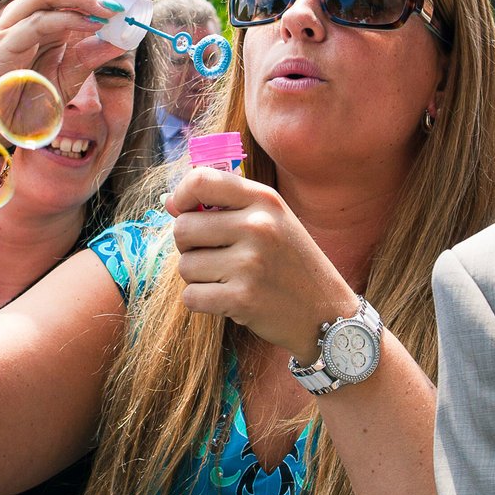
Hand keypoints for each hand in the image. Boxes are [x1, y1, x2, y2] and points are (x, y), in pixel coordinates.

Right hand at [0, 0, 133, 140]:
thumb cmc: (21, 103)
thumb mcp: (66, 79)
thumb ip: (89, 58)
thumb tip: (122, 38)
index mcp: (43, 19)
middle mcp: (27, 15)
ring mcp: (13, 26)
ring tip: (116, 4)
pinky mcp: (5, 44)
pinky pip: (39, 22)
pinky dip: (67, 19)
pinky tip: (93, 23)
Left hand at [164, 166, 354, 360]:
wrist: (325, 313)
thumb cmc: (290, 264)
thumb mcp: (272, 221)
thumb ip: (227, 206)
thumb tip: (169, 202)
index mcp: (264, 200)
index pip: (200, 181)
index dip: (181, 196)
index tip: (181, 211)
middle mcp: (258, 226)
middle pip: (183, 228)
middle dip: (190, 247)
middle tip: (216, 257)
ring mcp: (250, 263)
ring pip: (185, 266)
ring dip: (199, 278)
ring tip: (230, 280)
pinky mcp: (242, 299)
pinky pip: (191, 296)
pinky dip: (203, 302)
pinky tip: (229, 300)